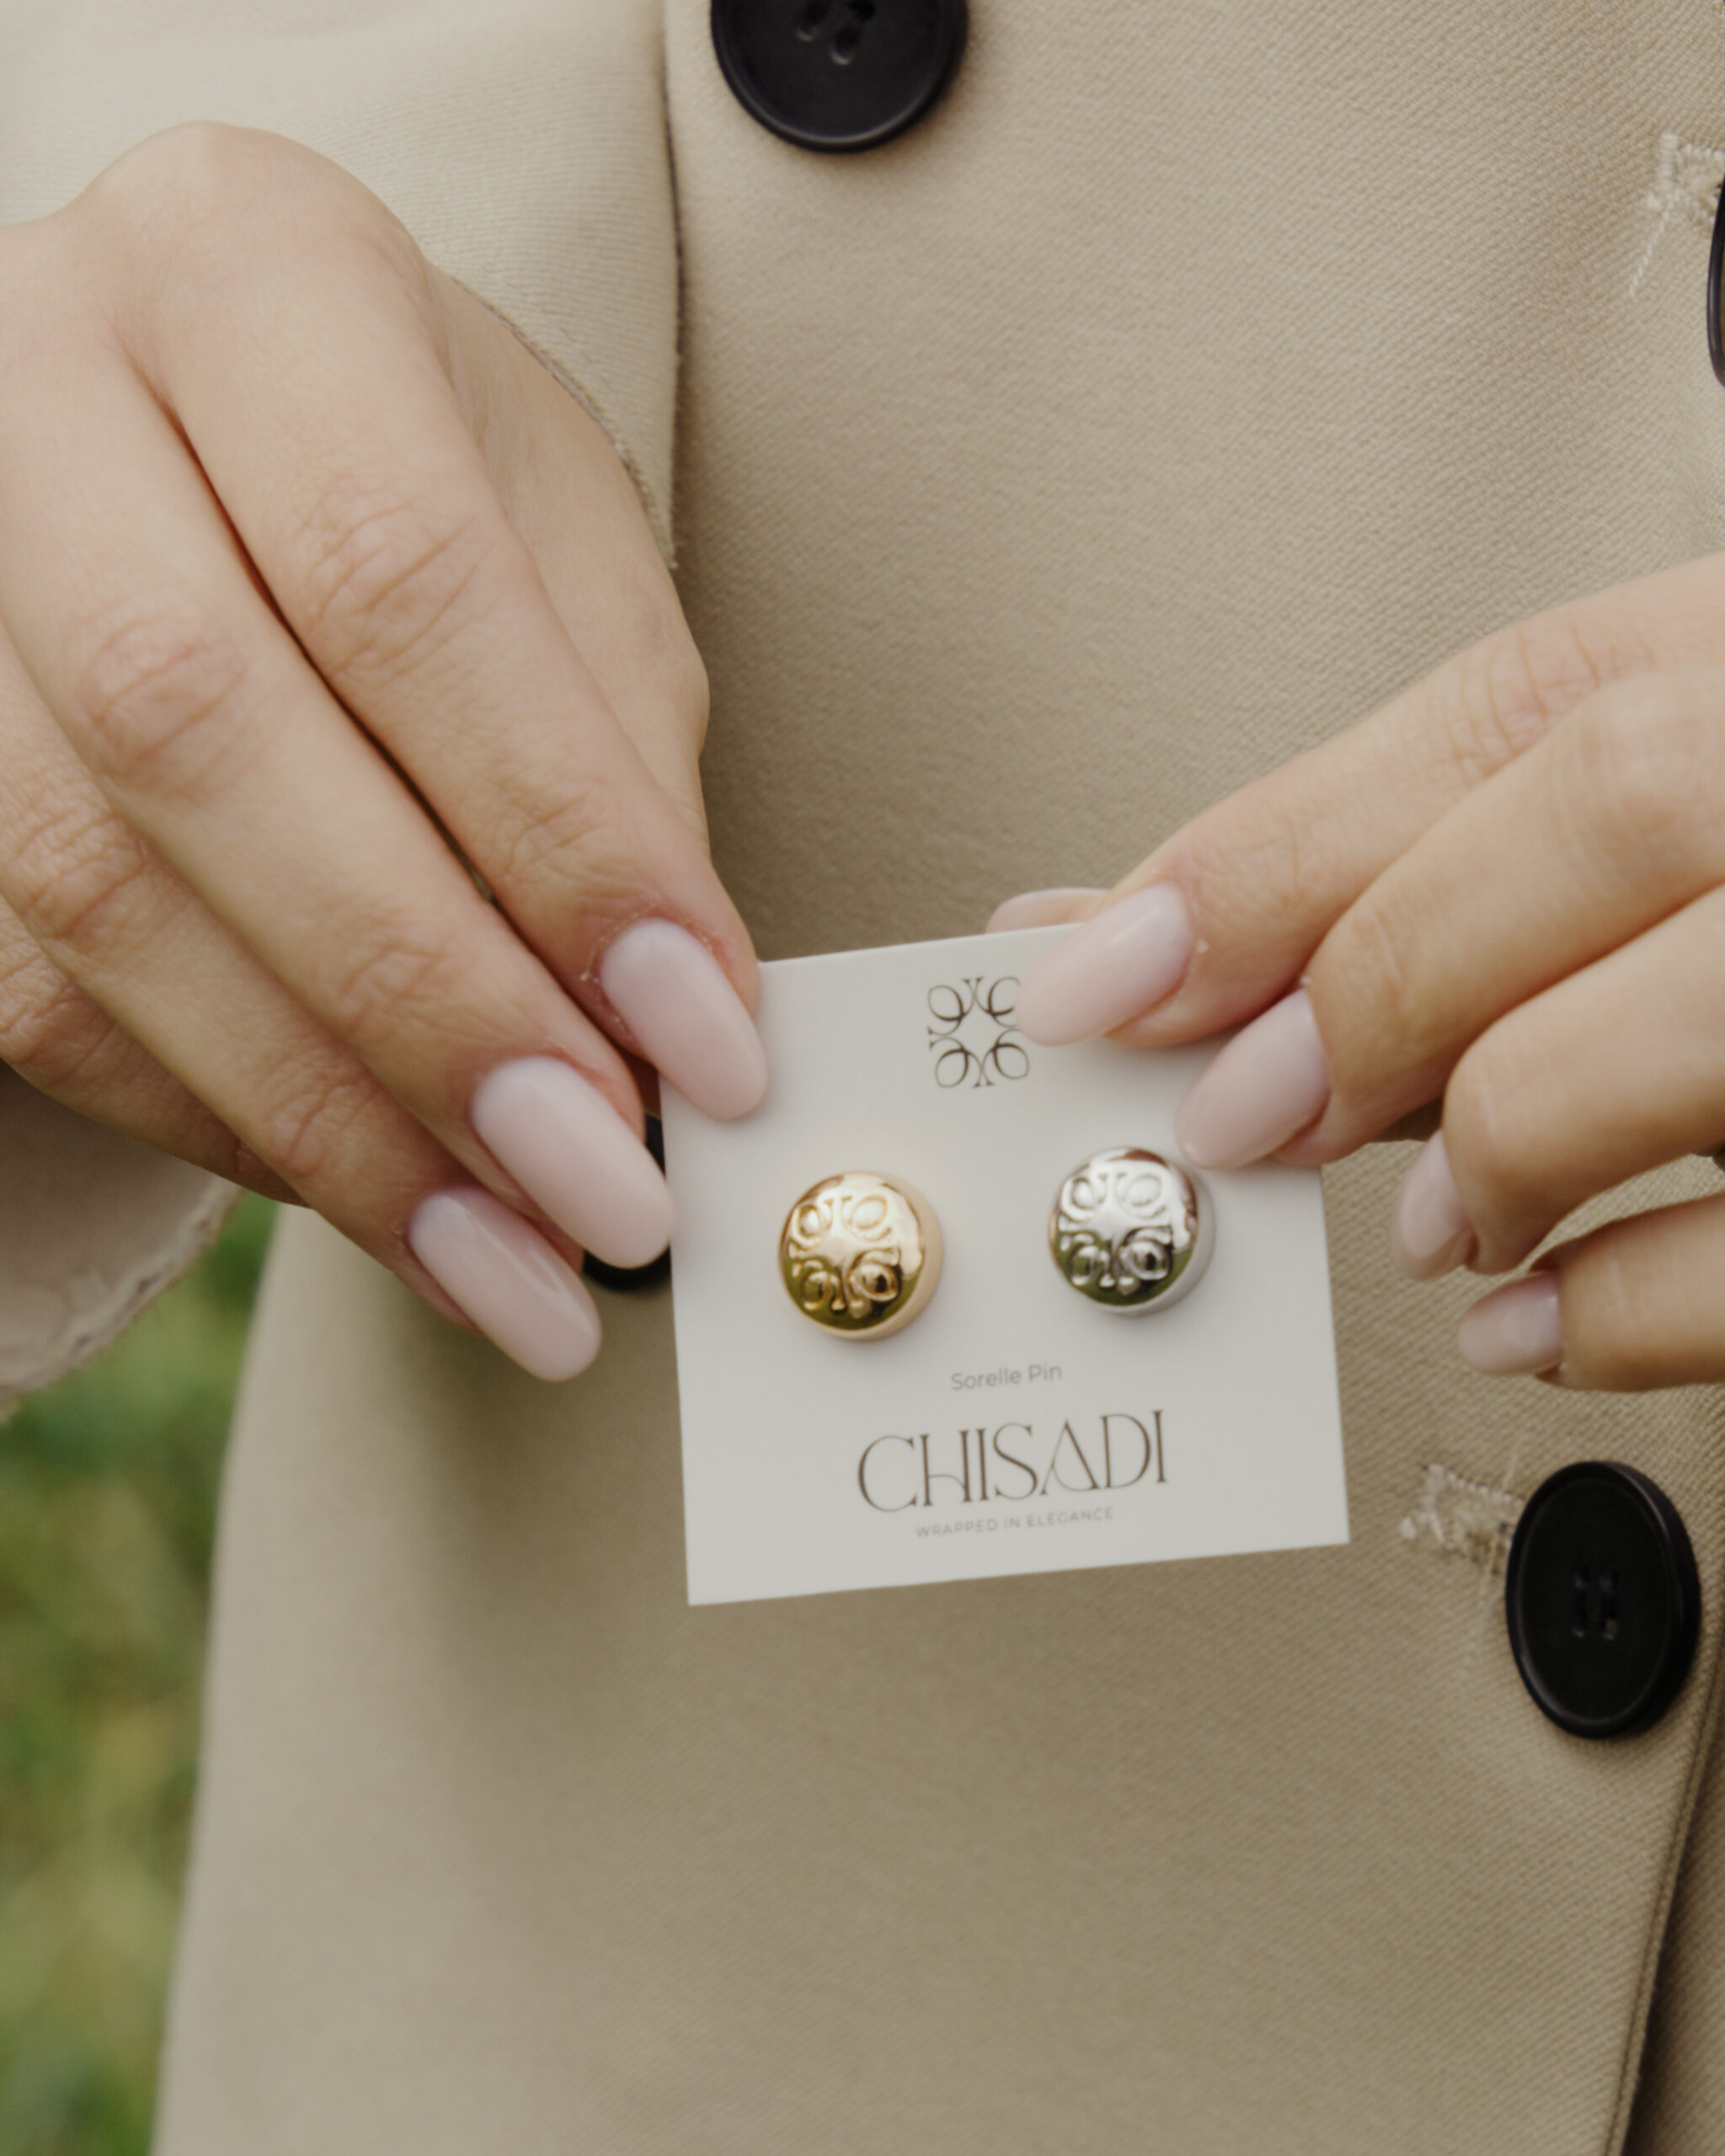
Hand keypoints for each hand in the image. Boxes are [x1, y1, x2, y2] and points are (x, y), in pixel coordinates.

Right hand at [0, 126, 765, 1379]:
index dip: (558, 840)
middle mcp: (41, 390)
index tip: (705, 1044)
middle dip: (430, 1003)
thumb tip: (666, 1038)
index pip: (401, 577)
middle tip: (608, 1188)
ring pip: (88, 890)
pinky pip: (31, 988)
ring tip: (520, 1257)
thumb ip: (612, 762)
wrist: (226, 441)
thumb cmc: (435, 476)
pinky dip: (224, 1117)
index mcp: (251, 270)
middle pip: (201, 733)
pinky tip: (380, 1191)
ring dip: (328, 1115)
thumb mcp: (568, 548)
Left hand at [999, 556, 1724, 1391]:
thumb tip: (1125, 942)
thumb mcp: (1645, 788)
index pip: (1505, 715)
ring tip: (1440, 1214)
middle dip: (1380, 985)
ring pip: (1705, 1008)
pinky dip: (1634, 1306)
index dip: (1269, 854)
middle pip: (1616, 811)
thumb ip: (1411, 856)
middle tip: (1242, 1116)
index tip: (1082, 975)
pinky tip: (1530, 1320)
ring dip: (1508, 1133)